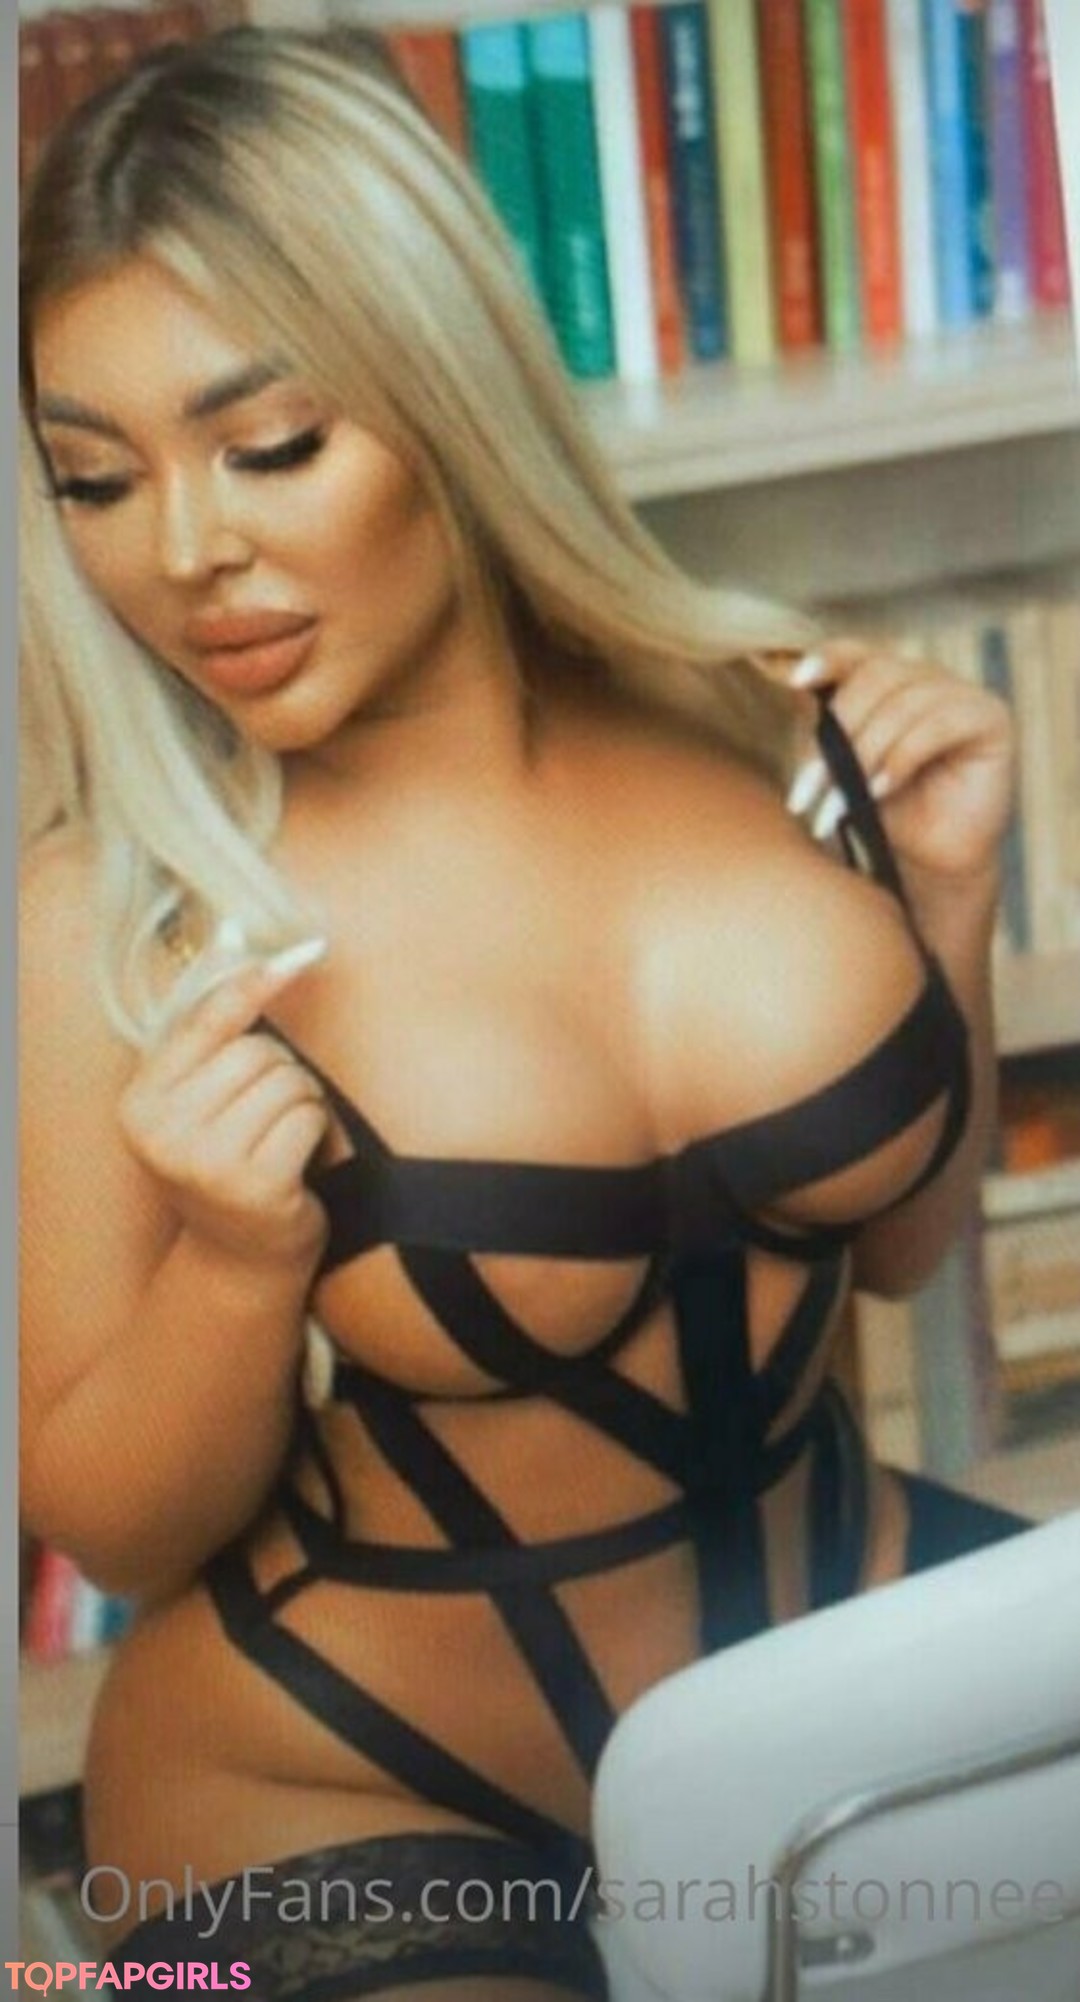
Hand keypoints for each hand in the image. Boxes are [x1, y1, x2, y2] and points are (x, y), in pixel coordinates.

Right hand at [118, 954, 329, 1274]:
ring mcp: (208, 1162)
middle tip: (271, 1111)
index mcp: (140, 1103)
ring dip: (302, 1100)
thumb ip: (210, 1034)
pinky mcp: (256, 1185)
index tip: (297, 953)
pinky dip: (317, 1130)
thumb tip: (239, 940)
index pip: (205, 1022)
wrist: (240, 1259)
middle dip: (281, 1071)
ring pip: (288, 1080)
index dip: (252, 984)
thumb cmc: (225, 1164)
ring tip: (284, 1135)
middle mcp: (163, 1132)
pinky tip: (300, 1159)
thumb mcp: (197, 1103)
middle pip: (257, 1051)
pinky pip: (309, 1116)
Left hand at [784, 641, 1015, 888]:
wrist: (931, 862)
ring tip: (839, 804)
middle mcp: (927, 679)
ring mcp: (963, 694)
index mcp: (889, 682)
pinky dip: (902, 757)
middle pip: (875, 676)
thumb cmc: (884, 815)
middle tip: (807, 790)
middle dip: (836, 734)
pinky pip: (938, 725)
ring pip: (902, 704)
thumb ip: (827, 730)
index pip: (857, 653)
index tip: (796, 682)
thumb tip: (790, 688)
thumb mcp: (843, 770)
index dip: (828, 658)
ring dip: (863, 756)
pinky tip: (880, 790)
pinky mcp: (991, 720)